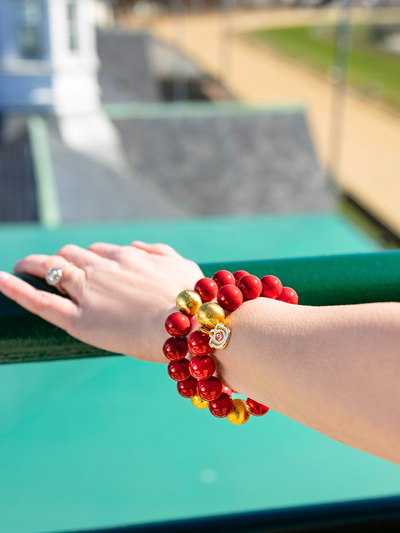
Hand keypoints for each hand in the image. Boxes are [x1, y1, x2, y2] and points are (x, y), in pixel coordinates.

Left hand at [0, 241, 202, 362]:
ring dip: (35, 264)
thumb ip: (159, 251)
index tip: (83, 265)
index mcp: (128, 256)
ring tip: (22, 266)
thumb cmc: (194, 301)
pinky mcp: (79, 319)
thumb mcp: (183, 265)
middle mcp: (104, 267)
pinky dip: (16, 288)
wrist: (192, 325)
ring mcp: (89, 291)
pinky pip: (40, 300)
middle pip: (72, 254)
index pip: (98, 250)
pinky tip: (1, 278)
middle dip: (61, 258)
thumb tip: (136, 245)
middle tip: (52, 267)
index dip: (87, 257)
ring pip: (53, 269)